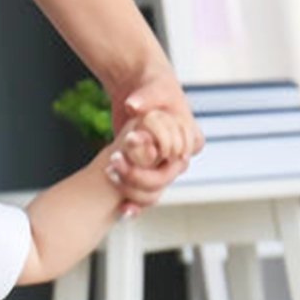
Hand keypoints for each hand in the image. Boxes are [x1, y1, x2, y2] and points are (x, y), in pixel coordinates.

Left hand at [106, 72, 202, 213]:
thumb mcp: (152, 89)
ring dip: (132, 189)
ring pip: (154, 190)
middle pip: (165, 177)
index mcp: (190, 137)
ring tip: (109, 174)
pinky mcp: (147, 172)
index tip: (132, 141)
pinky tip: (122, 212)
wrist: (139, 91)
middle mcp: (180, 156)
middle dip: (139, 175)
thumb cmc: (153, 86)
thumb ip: (145, 98)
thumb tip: (133, 105)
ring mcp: (164, 166)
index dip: (158, 156)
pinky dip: (134, 204)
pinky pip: (144, 194)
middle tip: (114, 161)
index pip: (180, 155)